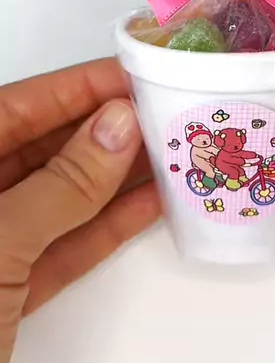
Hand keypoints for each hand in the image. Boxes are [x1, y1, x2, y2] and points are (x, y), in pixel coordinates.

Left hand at [0, 59, 160, 362]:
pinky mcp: (9, 288)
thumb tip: (117, 125)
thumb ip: (61, 184)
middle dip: (107, 130)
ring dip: (117, 178)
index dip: (79, 87)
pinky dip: (107, 227)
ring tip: (171, 151)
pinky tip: (151, 204)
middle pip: (45, 147)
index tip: (134, 74)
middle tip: (164, 111)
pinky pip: (65, 245)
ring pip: (61, 196)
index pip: (19, 106)